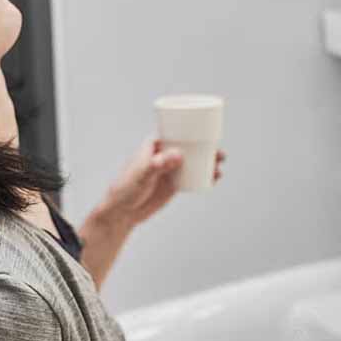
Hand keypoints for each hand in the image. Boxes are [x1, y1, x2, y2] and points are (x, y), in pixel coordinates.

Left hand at [95, 135, 225, 232]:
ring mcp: (170, 169)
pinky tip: (214, 177)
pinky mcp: (174, 183)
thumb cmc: (125, 189)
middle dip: (206, 146)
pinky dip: (204, 175)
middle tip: (218, 152)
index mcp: (154, 145)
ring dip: (208, 160)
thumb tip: (178, 154)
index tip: (208, 131)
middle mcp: (164, 154)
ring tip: (219, 164)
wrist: (122, 212)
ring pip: (193, 160)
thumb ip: (157, 165)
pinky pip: (192, 176)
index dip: (193, 128)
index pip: (176, 131)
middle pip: (189, 145)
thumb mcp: (141, 175)